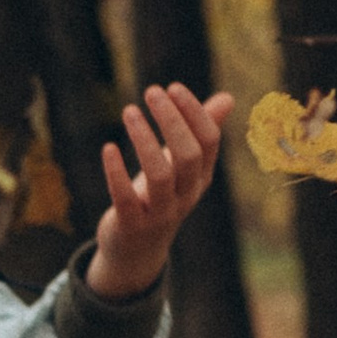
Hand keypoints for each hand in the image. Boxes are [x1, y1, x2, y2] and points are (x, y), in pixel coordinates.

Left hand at [86, 82, 234, 302]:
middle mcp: (186, 196)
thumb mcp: (181, 166)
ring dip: (144, 139)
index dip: (193, 112)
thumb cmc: (158, 196)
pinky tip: (108, 148)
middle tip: (152, 91)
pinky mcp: (132, 225)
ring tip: (129, 110)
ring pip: (159, 174)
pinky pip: (126, 198)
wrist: (136, 250)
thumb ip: (201, 132)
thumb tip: (228, 98)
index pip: (208, 141)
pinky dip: (115, 173)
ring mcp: (160, 213)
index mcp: (200, 178)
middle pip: (188, 155)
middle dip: (172, 120)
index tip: (172, 88)